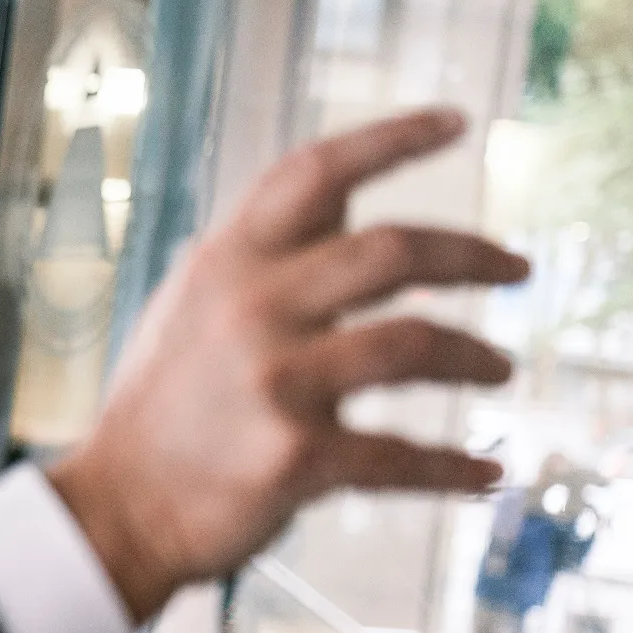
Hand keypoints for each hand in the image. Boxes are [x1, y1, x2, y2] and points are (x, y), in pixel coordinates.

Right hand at [51, 108, 530, 622]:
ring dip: (474, 356)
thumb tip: (343, 201)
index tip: (457, 122)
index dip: (391, 138)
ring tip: (497, 367)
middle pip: (393, 251)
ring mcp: (275, 382)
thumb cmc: (161, 409)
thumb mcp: (190, 307)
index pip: (314, 174)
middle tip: (516, 269)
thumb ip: (261, 257)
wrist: (116, 509)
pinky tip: (483, 473)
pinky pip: (401, 456)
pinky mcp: (297, 457)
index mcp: (225, 263)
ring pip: (415, 343)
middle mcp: (250, 308)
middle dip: (473, 255)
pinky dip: (453, 468)